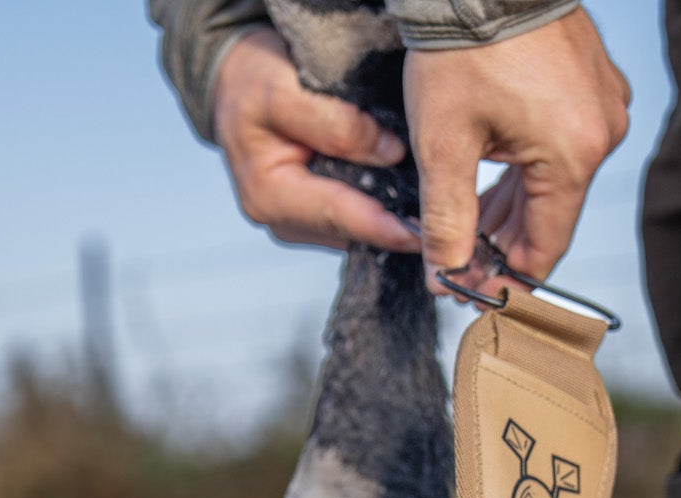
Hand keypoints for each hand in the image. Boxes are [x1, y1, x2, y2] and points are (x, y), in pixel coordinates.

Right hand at [213, 29, 421, 252]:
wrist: (236, 85)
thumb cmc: (254, 82)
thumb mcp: (284, 89)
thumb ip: (335, 124)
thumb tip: (391, 153)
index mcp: (269, 197)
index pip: (339, 214)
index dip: (384, 225)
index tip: (425, 233)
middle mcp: (283, 222)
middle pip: (351, 229)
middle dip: (395, 228)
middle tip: (444, 226)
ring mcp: (300, 224)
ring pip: (357, 228)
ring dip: (391, 219)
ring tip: (431, 212)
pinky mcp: (315, 218)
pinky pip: (354, 217)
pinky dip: (380, 208)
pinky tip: (407, 200)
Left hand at [405, 8, 629, 295]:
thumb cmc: (462, 47)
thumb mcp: (444, 144)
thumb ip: (447, 221)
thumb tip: (445, 280)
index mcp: (574, 157)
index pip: (545, 246)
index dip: (507, 277)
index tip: (472, 292)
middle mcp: (602, 135)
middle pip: (550, 215)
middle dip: (503, 241)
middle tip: (458, 260)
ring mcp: (603, 105)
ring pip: (552, 181)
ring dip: (511, 205)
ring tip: (469, 224)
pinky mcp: (593, 82)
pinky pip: (559, 144)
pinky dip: (524, 166)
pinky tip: (490, 177)